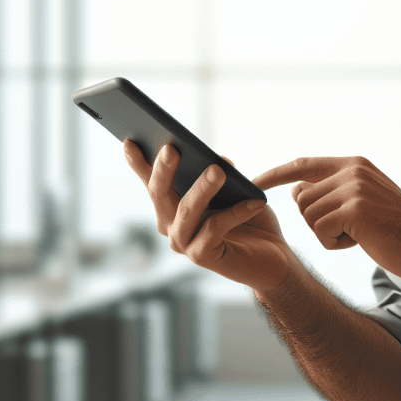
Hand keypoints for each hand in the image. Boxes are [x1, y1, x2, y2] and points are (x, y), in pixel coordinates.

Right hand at [123, 141, 292, 292]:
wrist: (271, 260)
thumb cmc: (250, 220)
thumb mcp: (234, 190)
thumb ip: (219, 175)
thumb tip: (216, 160)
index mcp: (171, 206)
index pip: (151, 180)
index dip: (139, 162)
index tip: (129, 140)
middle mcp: (170, 225)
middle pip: (160, 193)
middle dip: (164, 170)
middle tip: (171, 148)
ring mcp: (183, 242)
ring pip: (187, 210)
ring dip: (202, 189)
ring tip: (218, 170)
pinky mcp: (201, 257)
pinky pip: (215, 228)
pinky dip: (236, 212)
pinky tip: (255, 202)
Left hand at [254, 156, 400, 282]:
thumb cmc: (398, 231)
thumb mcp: (365, 200)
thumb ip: (334, 191)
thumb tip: (297, 190)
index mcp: (355, 164)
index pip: (303, 165)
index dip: (276, 174)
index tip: (254, 182)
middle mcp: (353, 170)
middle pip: (301, 198)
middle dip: (316, 222)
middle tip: (349, 231)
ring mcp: (354, 188)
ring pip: (309, 216)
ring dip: (328, 234)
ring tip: (359, 236)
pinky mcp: (355, 209)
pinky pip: (320, 231)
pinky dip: (335, 244)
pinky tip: (362, 242)